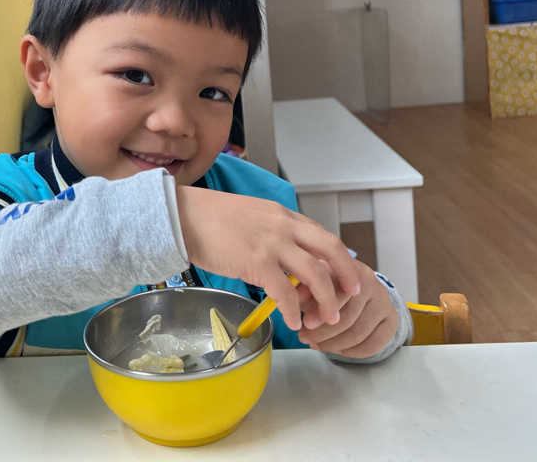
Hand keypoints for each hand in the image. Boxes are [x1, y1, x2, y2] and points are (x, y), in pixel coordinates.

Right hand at [174, 186, 360, 331]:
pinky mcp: (256, 261)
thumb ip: (271, 231)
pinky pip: (285, 292)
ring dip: (326, 299)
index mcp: (282, 214)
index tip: (344, 273)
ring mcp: (272, 243)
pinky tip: (294, 322)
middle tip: (353, 294)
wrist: (183, 215)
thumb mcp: (250, 216)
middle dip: (347, 274)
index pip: (321, 235)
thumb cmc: (209, 217)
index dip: (337, 257)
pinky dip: (294, 310)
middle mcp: (283, 226)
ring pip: (315, 272)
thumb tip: (281, 257)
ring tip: (328, 318)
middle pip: (331, 248)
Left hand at [296, 259, 397, 357]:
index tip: (305, 324)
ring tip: (316, 345)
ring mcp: (384, 302)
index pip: (338, 294)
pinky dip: (354, 352)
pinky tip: (339, 350)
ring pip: (359, 333)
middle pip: (348, 318)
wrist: (359, 285)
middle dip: (323, 333)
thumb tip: (295, 298)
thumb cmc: (330, 283)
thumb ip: (305, 288)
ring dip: (334, 344)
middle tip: (305, 338)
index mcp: (351, 269)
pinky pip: (375, 344)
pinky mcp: (392, 320)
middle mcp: (372, 283)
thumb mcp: (315, 280)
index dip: (320, 312)